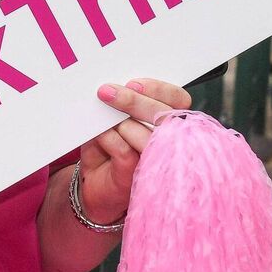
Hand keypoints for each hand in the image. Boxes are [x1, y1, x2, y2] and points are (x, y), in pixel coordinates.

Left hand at [79, 79, 191, 224]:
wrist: (94, 188)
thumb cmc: (106, 151)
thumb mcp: (111, 122)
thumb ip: (117, 106)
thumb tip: (110, 88)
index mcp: (167, 123)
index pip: (178, 100)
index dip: (159, 89)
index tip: (133, 83)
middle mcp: (170, 142)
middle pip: (165, 115)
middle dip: (134, 100)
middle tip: (106, 92)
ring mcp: (158, 161)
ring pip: (146, 133)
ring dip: (119, 122)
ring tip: (100, 122)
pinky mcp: (141, 176)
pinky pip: (126, 150)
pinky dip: (109, 139)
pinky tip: (99, 138)